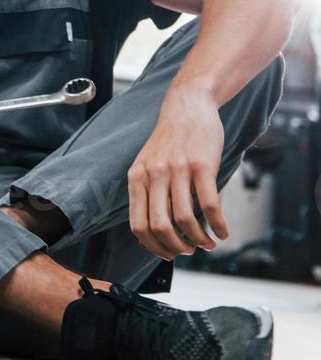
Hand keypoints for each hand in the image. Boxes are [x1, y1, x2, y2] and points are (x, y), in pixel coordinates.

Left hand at [127, 84, 228, 259]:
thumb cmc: (170, 139)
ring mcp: (177, 169)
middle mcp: (154, 174)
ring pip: (185, 219)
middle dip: (175, 247)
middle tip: (188, 250)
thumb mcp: (148, 162)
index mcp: (137, 177)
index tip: (167, 253)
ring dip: (199, 239)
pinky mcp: (202, 165)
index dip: (153, 246)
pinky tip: (222, 231)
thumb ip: (148, 190)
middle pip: (160, 227)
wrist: (188, 105)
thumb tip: (155, 230)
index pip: (138, 225)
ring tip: (207, 243)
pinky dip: (218, 225)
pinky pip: (210, 205)